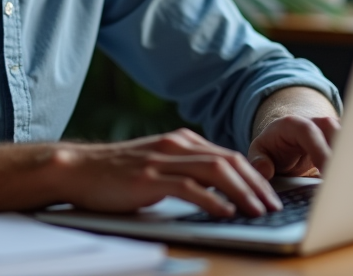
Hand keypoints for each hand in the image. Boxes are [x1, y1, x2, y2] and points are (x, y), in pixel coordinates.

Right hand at [53, 127, 283, 216]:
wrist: (78, 169)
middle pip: (229, 160)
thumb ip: (184, 171)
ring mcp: (163, 160)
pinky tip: (226, 212)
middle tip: (274, 206)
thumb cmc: (117, 174)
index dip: (254, 176)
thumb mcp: (157, 166)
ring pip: (216, 171)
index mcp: (180, 141)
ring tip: (258, 211)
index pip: (229, 156)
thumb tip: (219, 191)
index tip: (270, 195)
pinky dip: (212, 200)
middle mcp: (175, 145)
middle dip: (257, 185)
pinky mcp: (149, 178)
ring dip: (243, 192)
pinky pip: (189, 187)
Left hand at [247, 114, 339, 179]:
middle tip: (347, 182)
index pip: (309, 132)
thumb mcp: (260, 152)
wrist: (286, 141)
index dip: (320, 151)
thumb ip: (259, 161)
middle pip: (336, 131)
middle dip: (344, 155)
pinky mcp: (345, 143)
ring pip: (352, 139)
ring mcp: (334, 132)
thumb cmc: (274, 147)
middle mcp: (317, 124)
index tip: (327, 173)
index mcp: (294, 125)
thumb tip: (264, 171)